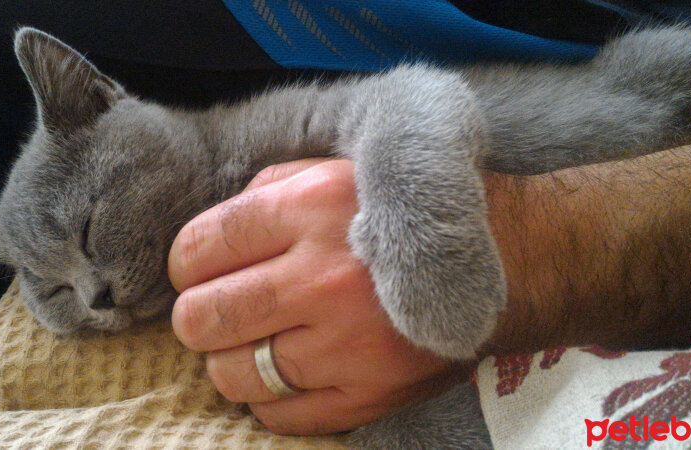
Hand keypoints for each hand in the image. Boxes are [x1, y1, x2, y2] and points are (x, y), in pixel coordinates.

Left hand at [168, 159, 462, 434]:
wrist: (506, 262)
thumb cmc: (409, 216)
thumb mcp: (340, 172)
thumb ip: (269, 191)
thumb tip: (210, 237)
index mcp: (312, 208)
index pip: (201, 246)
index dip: (184, 263)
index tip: (195, 271)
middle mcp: (325, 278)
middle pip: (203, 318)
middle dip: (195, 316)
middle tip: (214, 311)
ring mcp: (347, 345)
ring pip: (232, 374)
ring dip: (228, 360)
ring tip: (253, 342)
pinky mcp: (368, 395)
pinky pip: (277, 417)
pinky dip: (267, 398)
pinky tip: (287, 371)